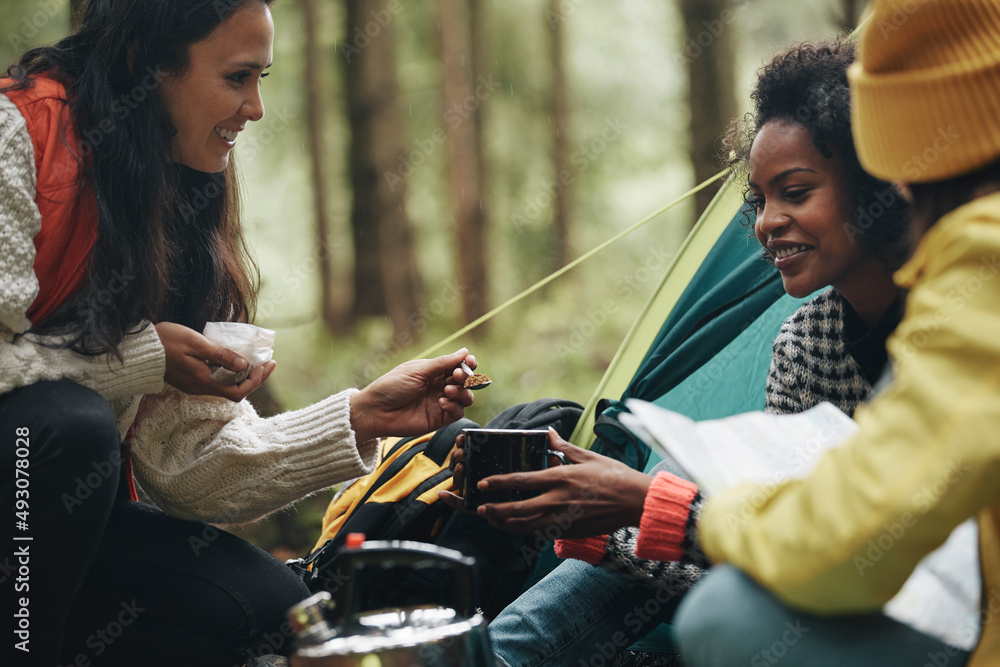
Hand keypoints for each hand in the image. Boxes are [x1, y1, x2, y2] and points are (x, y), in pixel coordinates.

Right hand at [155, 322, 274, 401]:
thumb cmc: (166, 340)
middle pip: (235, 391)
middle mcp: (200, 388)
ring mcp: (194, 385)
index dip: (256, 380)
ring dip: (244, 376)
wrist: (139, 348)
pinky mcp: (190, 379)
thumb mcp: (196, 343)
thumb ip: (220, 354)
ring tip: (258, 361)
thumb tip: (244, 364)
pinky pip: (217, 380)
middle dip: (255, 378)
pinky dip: (231, 373)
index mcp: (203, 381)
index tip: (268, 364)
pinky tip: (237, 360)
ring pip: (226, 386)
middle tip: (270, 362)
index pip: (238, 391)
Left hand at [349, 349, 475, 442]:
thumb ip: (443, 363)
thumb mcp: (418, 370)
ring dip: (462, 392)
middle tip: (457, 376)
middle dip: (466, 377)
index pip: (458, 365)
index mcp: (434, 371)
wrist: (376, 411)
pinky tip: (442, 402)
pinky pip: (458, 412)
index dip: (467, 363)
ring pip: (466, 397)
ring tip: (448, 391)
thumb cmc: (392, 387)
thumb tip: (464, 351)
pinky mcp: (440, 418)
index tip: (470, 362)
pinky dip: (454, 406)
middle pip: (465, 381)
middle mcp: (440, 386)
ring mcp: (441, 402)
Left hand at [438, 429, 652, 537]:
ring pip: (526, 526)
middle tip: (479, 508)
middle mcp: (559, 500)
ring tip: (491, 519)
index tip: (482, 484)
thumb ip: (563, 447)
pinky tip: (515, 528)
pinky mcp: (571, 531)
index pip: (522, 481)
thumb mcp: (587, 456)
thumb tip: (548, 432)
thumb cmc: (614, 476)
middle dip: (495, 510)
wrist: (636, 501)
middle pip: (518, 509)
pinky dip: (525, 531)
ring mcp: (564, 519)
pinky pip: (541, 533)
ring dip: (506, 523)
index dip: (499, 484)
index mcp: (560, 478)